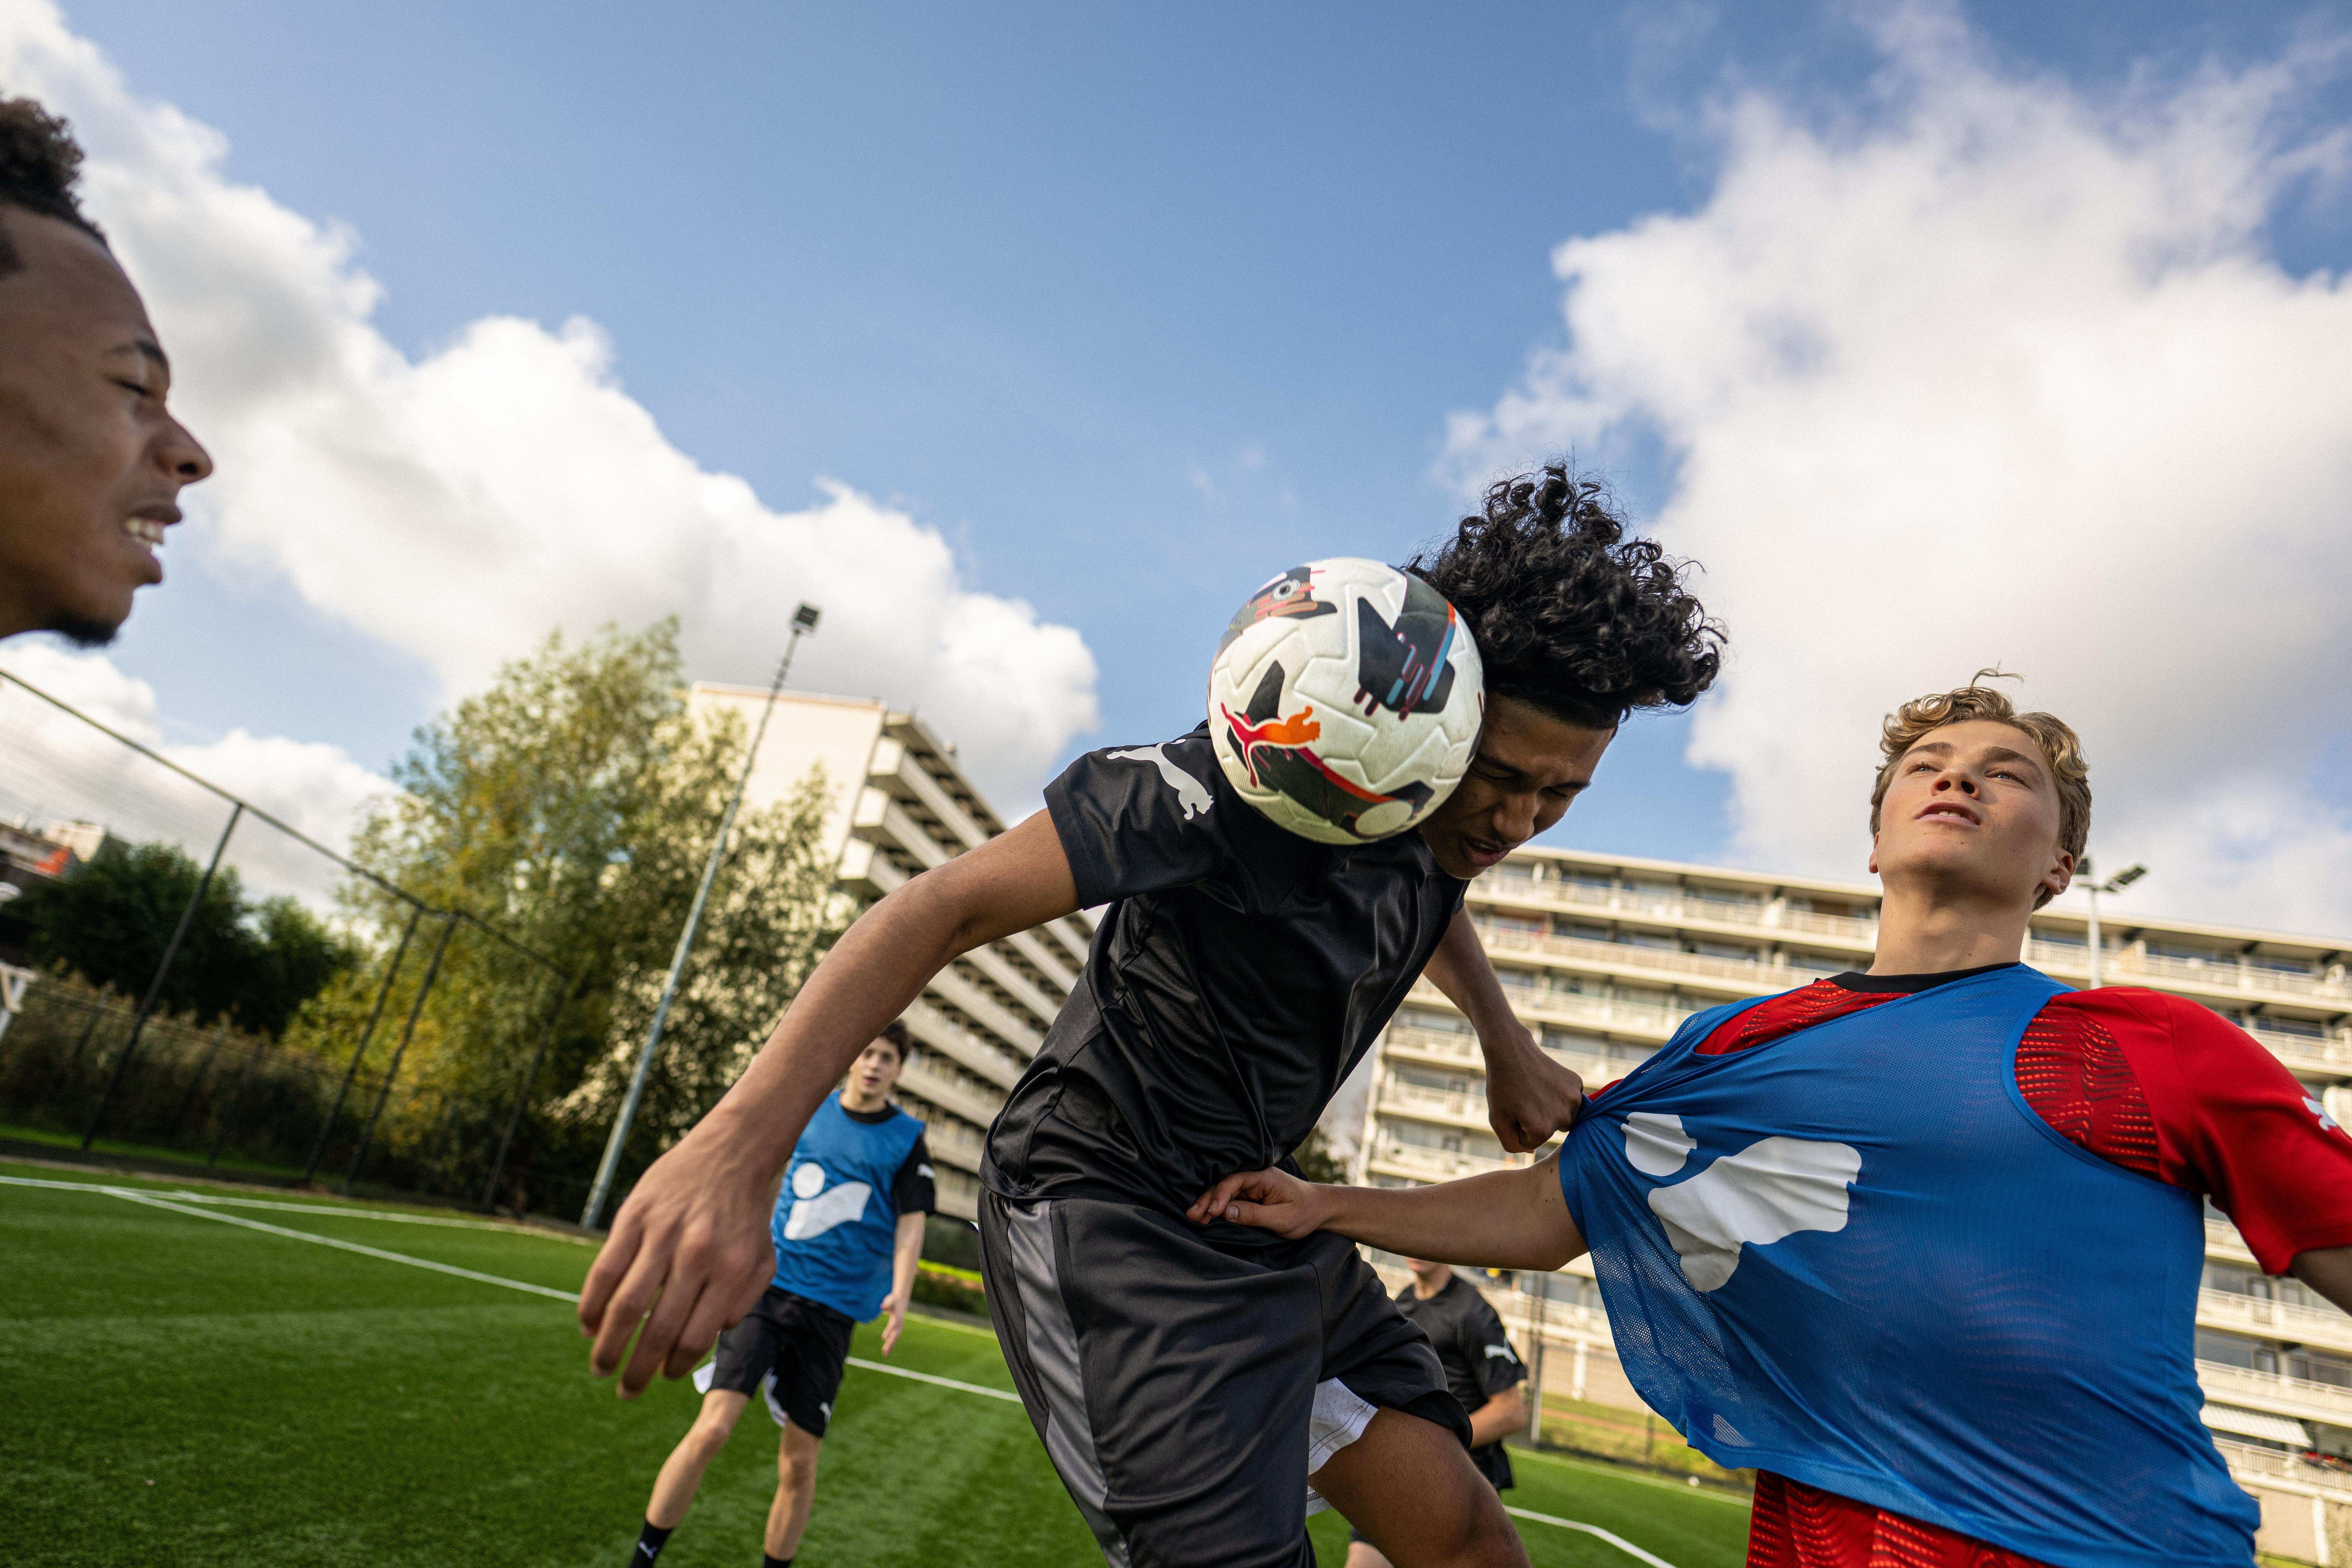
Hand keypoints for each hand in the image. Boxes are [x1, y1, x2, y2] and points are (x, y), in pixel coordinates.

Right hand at [577, 1130, 776, 1396]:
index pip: (695, 1338)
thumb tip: (710, 1337)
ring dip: (608, 1346)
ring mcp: (661, 1235)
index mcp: (729, 1271)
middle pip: (657, 1330)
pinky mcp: (632, 1217)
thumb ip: (744, 1302)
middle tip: (626, 1392)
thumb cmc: (745, 1215)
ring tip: (601, 1368)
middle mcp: (696, 1256)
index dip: (676, 1366)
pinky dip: (592, 1304)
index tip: (664, 1377)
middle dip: (638, 1371)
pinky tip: (588, 1327)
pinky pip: (605, 1270)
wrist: (732, 1151)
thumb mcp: (762, 1260)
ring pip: (626, 1306)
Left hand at [880, 1290, 909, 1355]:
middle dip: (890, 1343)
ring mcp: (899, 1327)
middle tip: (884, 1351)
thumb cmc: (893, 1300)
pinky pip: (894, 1338)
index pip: (892, 1325)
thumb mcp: (890, 1300)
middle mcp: (899, 1324)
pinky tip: (886, 1351)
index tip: (883, 1338)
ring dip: (890, 1346)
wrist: (901, 1301)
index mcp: (897, 1317)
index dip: (888, 1331)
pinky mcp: (897, 1329)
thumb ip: (887, 1303)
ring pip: (895, 1338)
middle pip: (894, 1335)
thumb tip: (882, 1306)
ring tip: (884, 1354)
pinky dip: (891, 1344)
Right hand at [1185, 1167, 1329, 1238]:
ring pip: (1224, 1192)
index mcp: (1265, 1176)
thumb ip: (1254, 1215)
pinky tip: (1205, 1216)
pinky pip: (1230, 1198)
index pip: (1235, 1180)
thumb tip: (1226, 1212)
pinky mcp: (1250, 1194)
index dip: (1220, 1195)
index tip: (1212, 1212)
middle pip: (1225, 1184)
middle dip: (1207, 1200)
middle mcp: (1255, 1176)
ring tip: (1193, 1217)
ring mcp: (1252, 1185)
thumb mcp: (1282, 1219)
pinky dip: (1217, 1207)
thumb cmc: (1304, 1213)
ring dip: (1209, 1204)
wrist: (1319, 1209)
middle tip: (1192, 1215)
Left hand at [1484, 1028, 1583, 1152]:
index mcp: (1542, 1129)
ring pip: (1562, 1117)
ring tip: (1535, 1092)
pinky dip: (1559, 1096)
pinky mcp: (1577, 1083)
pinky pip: (1569, 1100)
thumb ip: (1513, 1144)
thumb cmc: (1501, 1087)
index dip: (1519, 1128)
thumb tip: (1532, 1150)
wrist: (1510, 1051)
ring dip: (1551, 1110)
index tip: (1513, 1110)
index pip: (1532, 1142)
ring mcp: (1573, 1098)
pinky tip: (1545, 1084)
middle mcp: (1563, 1117)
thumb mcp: (1498, 1121)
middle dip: (1536, 1120)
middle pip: (1550, 1130)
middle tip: (1524, 1099)